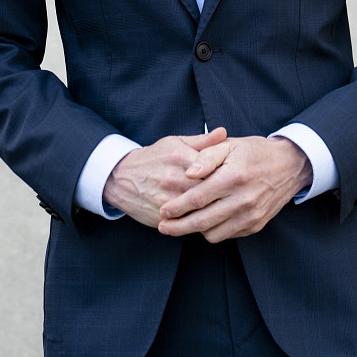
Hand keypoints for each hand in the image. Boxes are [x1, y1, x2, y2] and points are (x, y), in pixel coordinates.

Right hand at [103, 128, 227, 227]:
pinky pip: (184, 224)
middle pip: (207, 191)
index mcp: (181, 158)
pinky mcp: (160, 218)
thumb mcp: (176, 142)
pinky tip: (207, 221)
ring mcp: (167, 201)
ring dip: (211, 212)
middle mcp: (174, 180)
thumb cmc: (153, 157)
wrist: (121, 177)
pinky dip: (196, 223)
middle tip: (234, 197)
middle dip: (221, 195)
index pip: (212, 168)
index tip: (236, 178)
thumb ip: (202, 141)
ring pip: (197, 211)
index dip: (226, 175)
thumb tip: (224, 133)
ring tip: (224, 211)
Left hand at [157, 136, 312, 242]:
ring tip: (185, 222)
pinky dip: (214, 231)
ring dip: (196, 230)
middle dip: (178, 227)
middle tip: (163, 227)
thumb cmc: (255, 152)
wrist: (289, 166)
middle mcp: (243, 200)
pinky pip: (228, 235)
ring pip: (214, 234)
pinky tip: (207, 221)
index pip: (198, 198)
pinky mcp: (255, 225)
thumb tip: (188, 172)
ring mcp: (250, 215)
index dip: (177, 207)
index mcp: (234, 177)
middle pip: (202, 222)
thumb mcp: (230, 145)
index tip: (163, 211)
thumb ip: (207, 156)